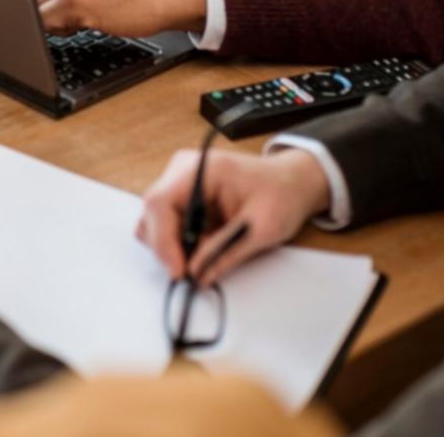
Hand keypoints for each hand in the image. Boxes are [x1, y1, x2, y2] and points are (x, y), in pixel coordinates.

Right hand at [136, 148, 330, 285]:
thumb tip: (197, 274)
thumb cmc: (281, 196)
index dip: (163, 240)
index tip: (179, 271)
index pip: (160, 202)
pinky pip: (167, 225)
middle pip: (152, 213)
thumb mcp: (262, 228)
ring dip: (174, 246)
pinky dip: (181, 243)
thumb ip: (226, 251)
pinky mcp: (182, 196)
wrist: (291, 184)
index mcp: (203, 168)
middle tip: (195, 271)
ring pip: (154, 222)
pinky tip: (204, 245)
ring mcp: (179, 181)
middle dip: (169, 247)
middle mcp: (183, 170)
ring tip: (206, 253)